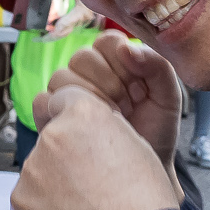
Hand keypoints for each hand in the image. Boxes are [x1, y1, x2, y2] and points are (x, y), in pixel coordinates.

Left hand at [12, 86, 180, 209]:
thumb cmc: (143, 199)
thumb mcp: (135, 143)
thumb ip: (102, 128)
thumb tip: (87, 130)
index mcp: (85, 114)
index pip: (63, 100)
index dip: (73, 123)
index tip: (81, 140)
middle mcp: (54, 134)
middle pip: (50, 138)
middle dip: (63, 155)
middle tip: (88, 180)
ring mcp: (34, 166)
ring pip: (39, 168)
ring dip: (53, 182)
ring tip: (84, 203)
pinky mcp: (21, 197)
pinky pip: (28, 197)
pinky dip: (43, 207)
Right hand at [45, 31, 183, 167]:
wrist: (145, 168)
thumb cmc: (156, 133)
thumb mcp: (168, 96)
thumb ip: (156, 64)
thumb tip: (126, 47)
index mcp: (116, 62)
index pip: (107, 41)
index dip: (122, 62)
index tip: (138, 87)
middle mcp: (88, 73)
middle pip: (82, 56)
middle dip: (108, 83)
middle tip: (126, 107)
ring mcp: (67, 93)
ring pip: (61, 76)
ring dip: (88, 99)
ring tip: (109, 120)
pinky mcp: (50, 115)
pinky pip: (41, 101)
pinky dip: (62, 111)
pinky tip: (86, 127)